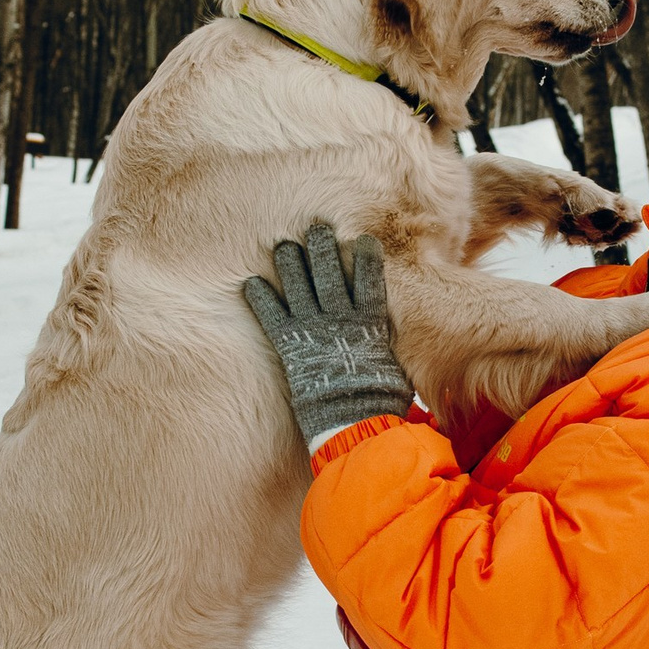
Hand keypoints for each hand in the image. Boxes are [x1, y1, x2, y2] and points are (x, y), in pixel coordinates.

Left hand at [242, 223, 413, 444]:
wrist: (354, 420)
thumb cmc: (382, 398)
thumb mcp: (396, 365)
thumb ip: (390, 343)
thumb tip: (398, 335)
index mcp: (370, 322)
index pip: (370, 279)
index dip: (367, 257)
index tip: (364, 240)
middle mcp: (340, 318)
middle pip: (328, 273)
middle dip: (321, 248)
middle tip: (316, 229)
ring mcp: (313, 330)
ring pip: (298, 286)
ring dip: (289, 264)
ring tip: (283, 246)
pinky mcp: (290, 346)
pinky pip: (272, 315)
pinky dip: (260, 299)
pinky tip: (251, 283)